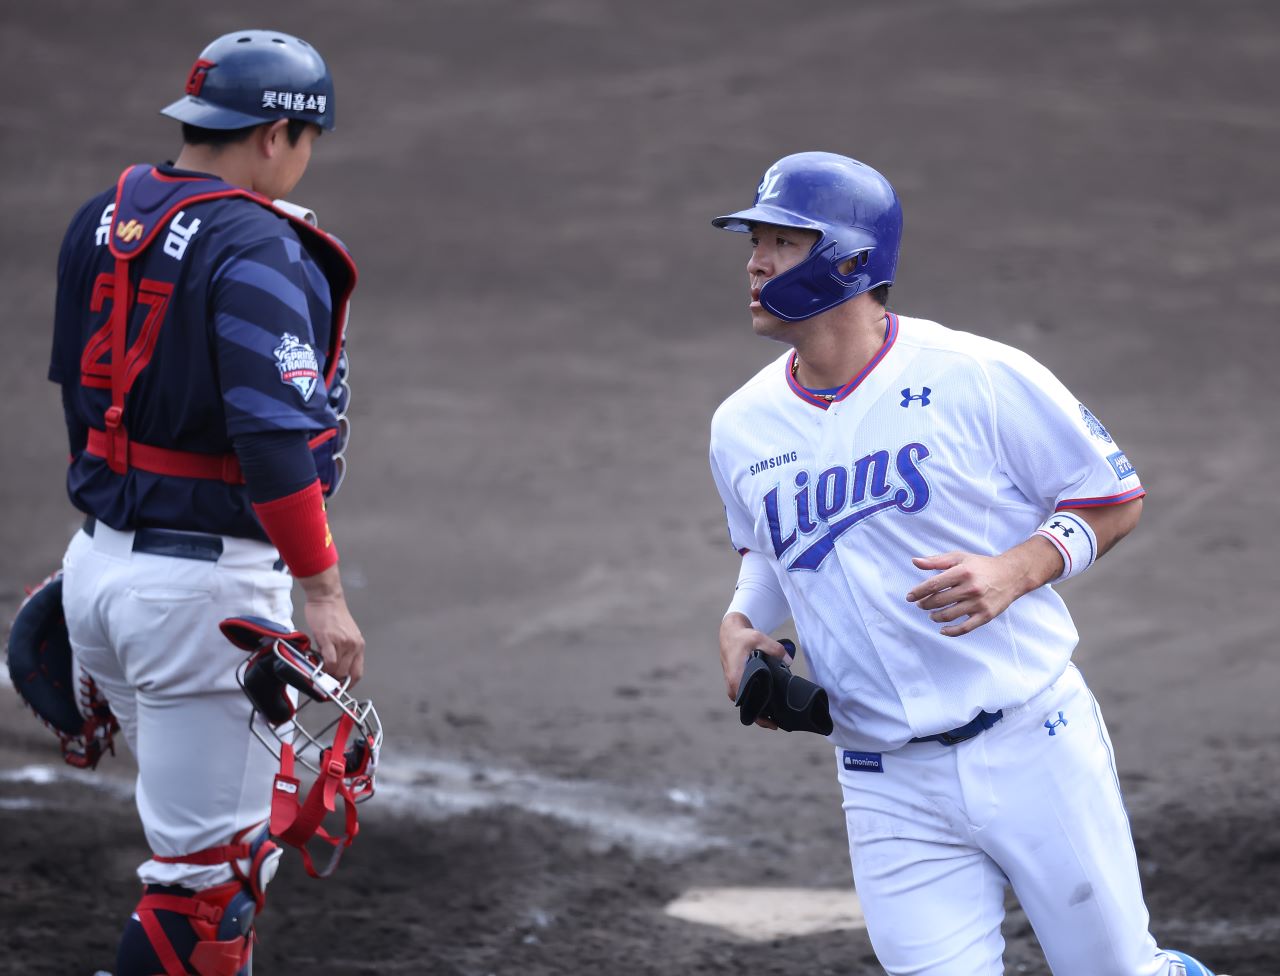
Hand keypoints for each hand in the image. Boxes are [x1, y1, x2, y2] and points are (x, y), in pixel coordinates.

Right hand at [299, 566, 364, 683]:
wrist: (326, 598)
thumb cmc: (332, 614)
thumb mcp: (344, 634)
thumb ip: (342, 651)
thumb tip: (333, 668)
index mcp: (358, 645)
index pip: (357, 673)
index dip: (348, 684)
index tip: (339, 689)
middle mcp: (354, 645)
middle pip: (346, 674)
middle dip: (334, 680)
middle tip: (324, 679)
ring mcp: (343, 643)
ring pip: (337, 670)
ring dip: (327, 674)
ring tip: (320, 668)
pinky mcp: (329, 639)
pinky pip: (329, 661)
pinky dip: (323, 667)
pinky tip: (317, 665)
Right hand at [720, 612, 789, 729]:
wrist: (730, 634)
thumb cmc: (743, 638)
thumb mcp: (758, 638)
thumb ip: (774, 648)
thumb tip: (788, 660)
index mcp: (736, 679)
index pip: (747, 705)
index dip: (761, 716)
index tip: (774, 722)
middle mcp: (733, 687)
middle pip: (747, 709)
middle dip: (762, 718)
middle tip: (780, 724)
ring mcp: (733, 687)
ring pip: (747, 706)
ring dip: (760, 712)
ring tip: (777, 718)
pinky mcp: (736, 685)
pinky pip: (746, 700)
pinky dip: (756, 705)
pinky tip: (769, 707)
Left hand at [905, 549, 1041, 636]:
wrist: (1011, 575)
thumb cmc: (981, 565)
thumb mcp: (959, 557)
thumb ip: (936, 560)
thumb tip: (915, 562)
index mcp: (962, 572)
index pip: (933, 584)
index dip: (918, 592)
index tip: (909, 597)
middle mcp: (970, 588)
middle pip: (938, 601)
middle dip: (924, 604)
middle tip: (920, 604)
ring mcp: (978, 603)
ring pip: (948, 615)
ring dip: (934, 616)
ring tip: (931, 614)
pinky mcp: (985, 615)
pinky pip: (964, 628)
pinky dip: (950, 631)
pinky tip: (942, 629)